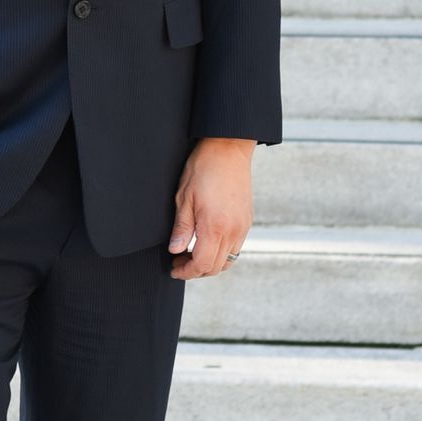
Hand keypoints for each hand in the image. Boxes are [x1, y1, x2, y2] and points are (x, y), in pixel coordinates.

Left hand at [168, 137, 253, 279]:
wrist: (228, 149)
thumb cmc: (203, 168)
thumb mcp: (184, 197)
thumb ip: (181, 228)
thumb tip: (175, 250)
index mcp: (215, 227)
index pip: (202, 264)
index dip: (186, 272)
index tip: (174, 269)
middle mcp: (233, 231)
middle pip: (216, 267)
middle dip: (196, 271)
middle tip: (179, 262)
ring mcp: (243, 227)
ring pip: (228, 260)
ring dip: (209, 263)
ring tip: (191, 254)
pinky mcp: (247, 221)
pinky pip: (236, 248)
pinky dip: (221, 253)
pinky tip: (207, 242)